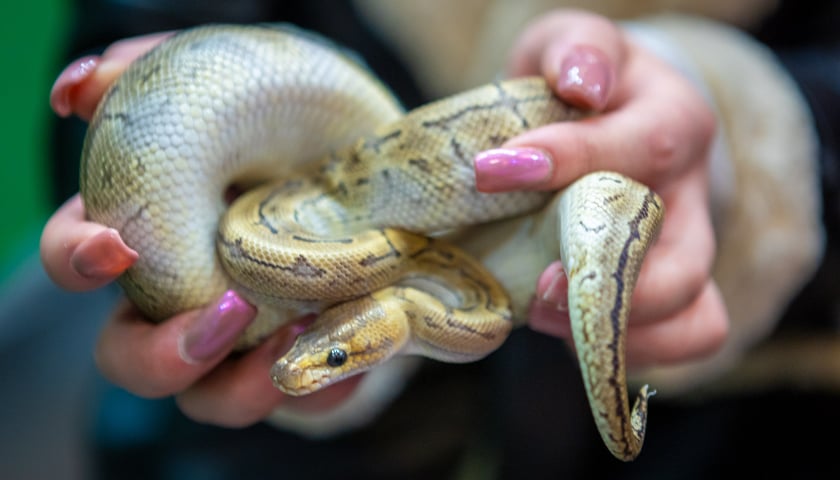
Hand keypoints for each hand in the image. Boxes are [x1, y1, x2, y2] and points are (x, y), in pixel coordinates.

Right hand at [41, 32, 361, 426]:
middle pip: (129, 357)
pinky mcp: (308, 354)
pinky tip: (348, 344)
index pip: (78, 260)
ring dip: (243, 384)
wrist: (380, 160)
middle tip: (228, 310)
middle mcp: (184, 296)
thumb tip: (80, 90)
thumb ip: (149, 70)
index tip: (118, 247)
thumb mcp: (225, 78)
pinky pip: (303, 396)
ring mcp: (246, 336)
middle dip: (161, 355)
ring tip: (299, 332)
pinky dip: (319, 381)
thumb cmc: (290, 117)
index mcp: (149, 234)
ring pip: (210, 398)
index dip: (79, 259)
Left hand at [473, 10, 728, 368]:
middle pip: (683, 258)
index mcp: (674, 122)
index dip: (570, 162)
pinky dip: (625, 350)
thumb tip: (580, 82)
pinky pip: (678, 342)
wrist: (601, 119)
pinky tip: (563, 330)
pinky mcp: (669, 295)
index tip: (492, 170)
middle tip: (535, 286)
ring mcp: (687, 251)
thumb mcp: (573, 44)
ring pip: (690, 312)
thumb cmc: (579, 84)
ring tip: (541, 315)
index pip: (642, 149)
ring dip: (612, 329)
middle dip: (604, 284)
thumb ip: (577, 50)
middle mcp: (692, 195)